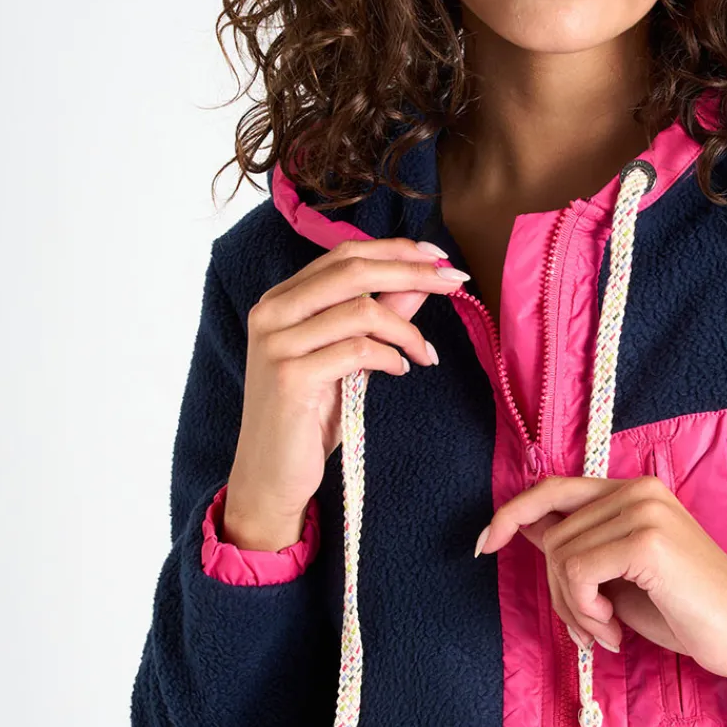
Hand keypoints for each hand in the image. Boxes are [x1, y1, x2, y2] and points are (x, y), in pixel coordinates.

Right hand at [224, 236, 465, 546]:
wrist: (271, 475)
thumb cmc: (309, 417)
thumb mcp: (348, 359)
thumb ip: (378, 316)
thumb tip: (420, 281)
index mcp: (281, 300)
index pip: (344, 254)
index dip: (396, 250)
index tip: (440, 258)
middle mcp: (272, 312)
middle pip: (354, 270)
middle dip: (413, 272)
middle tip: (455, 280)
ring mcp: (277, 343)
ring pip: (361, 311)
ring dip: (407, 330)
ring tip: (424, 353)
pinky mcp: (290, 376)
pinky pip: (358, 351)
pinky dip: (391, 357)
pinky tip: (401, 371)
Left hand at [474, 473, 726, 688]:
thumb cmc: (687, 611)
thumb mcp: (620, 577)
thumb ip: (579, 546)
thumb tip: (523, 528)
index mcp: (633, 491)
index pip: (553, 488)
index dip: (513, 513)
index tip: (486, 544)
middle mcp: (637, 490)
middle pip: (552, 533)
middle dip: (558, 591)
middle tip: (586, 628)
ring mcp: (643, 511)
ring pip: (561, 556)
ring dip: (573, 609)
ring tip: (605, 631)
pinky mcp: (646, 541)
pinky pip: (578, 573)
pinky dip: (584, 611)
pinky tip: (614, 631)